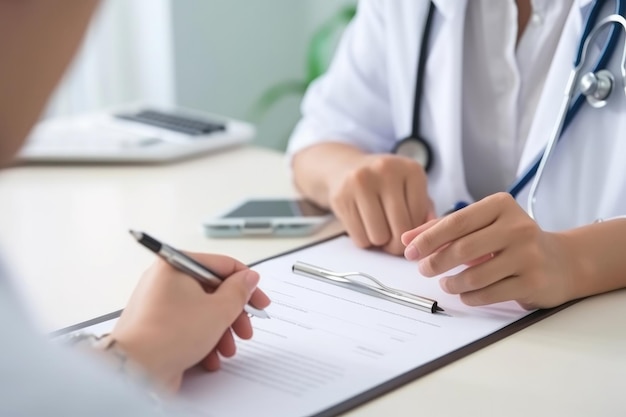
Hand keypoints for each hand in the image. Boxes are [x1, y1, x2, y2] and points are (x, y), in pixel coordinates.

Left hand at [111, 253, 270, 391]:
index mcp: (176, 264)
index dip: (247, 284)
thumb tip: (248, 279)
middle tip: (245, 329)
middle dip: (233, 315)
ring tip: (227, 349)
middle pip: (212, 291)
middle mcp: (164, 279)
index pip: (222, 265)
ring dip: (220, 331)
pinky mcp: (156, 325)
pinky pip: (186, 326)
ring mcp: (158, 303)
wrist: (134, 368)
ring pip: (201, 311)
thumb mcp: (219, 310)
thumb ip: (239, 292)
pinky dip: (202, 340)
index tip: (259, 301)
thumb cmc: (169, 335)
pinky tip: (210, 357)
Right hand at [328, 154, 433, 254]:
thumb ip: (424, 208)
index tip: (407, 230)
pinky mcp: (341, 196)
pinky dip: (364, 240)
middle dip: (397, 244)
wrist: (345, 167)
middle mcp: (386, 171)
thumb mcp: (410, 187)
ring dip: (379, 241)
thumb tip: (430, 231)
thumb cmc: (384, 183)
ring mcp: (361, 182)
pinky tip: (363, 225)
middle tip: (393, 241)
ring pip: (379, 237)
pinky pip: (359, 238)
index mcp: (411, 169)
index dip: (415, 232)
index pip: (419, 217)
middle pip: (400, 229)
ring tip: (378, 228)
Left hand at [401, 193, 574, 308]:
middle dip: (436, 262)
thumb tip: (407, 239)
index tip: (410, 251)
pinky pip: (489, 294)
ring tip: (446, 283)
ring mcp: (528, 255)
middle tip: (424, 269)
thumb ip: (444, 229)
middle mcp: (518, 226)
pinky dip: (470, 297)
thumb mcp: (482, 225)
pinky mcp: (534, 281)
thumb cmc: (511, 240)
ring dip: (452, 283)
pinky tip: (464, 294)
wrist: (561, 261)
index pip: (456, 221)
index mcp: (501, 205)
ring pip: (475, 276)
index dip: (428, 238)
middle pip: (463, 248)